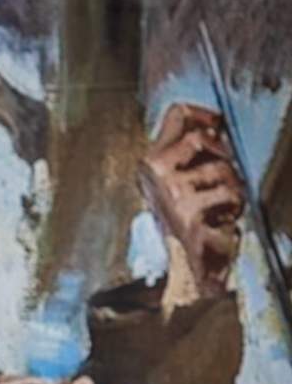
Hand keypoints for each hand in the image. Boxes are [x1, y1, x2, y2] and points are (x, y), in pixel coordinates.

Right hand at [139, 103, 244, 301]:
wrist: (184, 269)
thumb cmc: (185, 224)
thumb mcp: (178, 181)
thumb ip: (189, 153)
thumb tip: (212, 124)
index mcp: (151, 162)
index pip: (178, 114)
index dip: (205, 114)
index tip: (218, 125)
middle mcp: (155, 173)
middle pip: (202, 138)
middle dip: (221, 158)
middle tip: (221, 181)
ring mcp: (171, 192)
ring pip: (220, 168)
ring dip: (231, 188)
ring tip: (221, 208)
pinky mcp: (189, 213)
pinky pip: (228, 195)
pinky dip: (233, 209)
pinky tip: (221, 222)